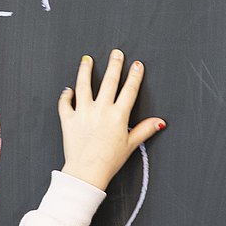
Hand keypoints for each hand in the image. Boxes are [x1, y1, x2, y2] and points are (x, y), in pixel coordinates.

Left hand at [58, 49, 165, 189]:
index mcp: (118, 116)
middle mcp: (101, 110)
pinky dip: (66, 95)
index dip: (134, 76)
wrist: (86, 172)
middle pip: (108, 82)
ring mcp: (83, 112)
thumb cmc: (109, 161)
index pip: (129, 90)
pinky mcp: (68, 119)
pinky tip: (68, 89)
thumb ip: (145, 130)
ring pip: (84, 85)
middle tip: (116, 54)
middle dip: (114, 65)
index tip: (137, 65)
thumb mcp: (131, 145)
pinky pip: (65, 103)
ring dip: (85, 70)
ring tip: (87, 60)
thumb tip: (160, 122)